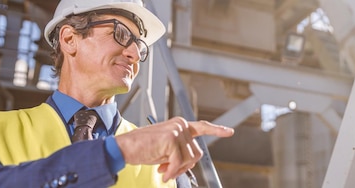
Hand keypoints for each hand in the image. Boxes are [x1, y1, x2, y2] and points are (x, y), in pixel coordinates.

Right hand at [115, 117, 233, 181]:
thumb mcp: (166, 150)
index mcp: (179, 125)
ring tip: (162, 169)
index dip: (216, 130)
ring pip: (189, 159)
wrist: (124, 147)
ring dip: (176, 169)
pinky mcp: (171, 139)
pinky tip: (162, 172)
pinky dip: (171, 171)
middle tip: (168, 169)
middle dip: (184, 165)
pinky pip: (179, 162)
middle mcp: (180, 125)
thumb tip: (190, 161)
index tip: (229, 132)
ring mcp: (177, 130)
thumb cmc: (143, 149)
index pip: (202, 127)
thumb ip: (180, 151)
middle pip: (196, 153)